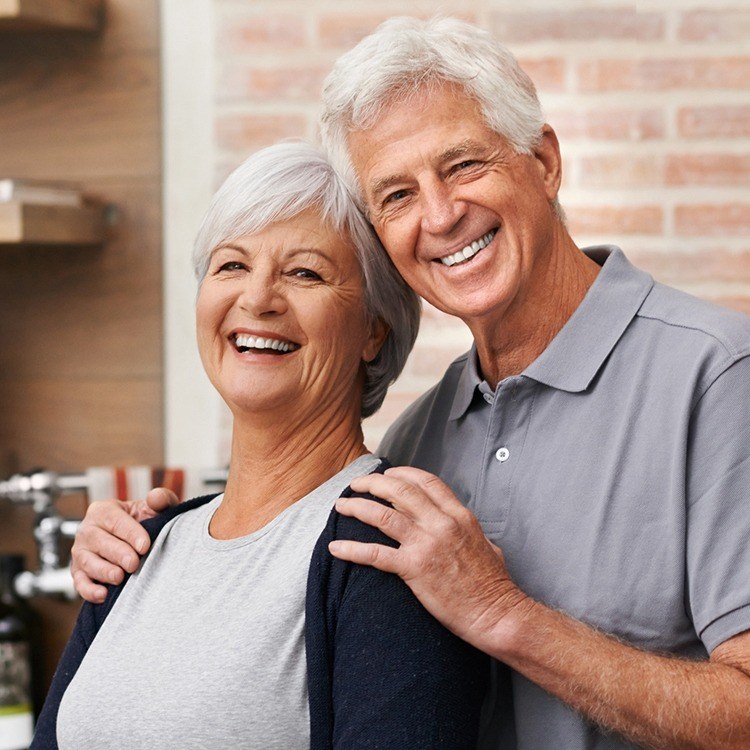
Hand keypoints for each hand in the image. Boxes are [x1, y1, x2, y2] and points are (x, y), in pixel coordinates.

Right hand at [71, 488, 178, 602]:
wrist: (136, 540)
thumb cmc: (144, 521)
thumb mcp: (153, 508)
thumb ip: (160, 499)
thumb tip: (156, 497)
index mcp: (103, 510)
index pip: (114, 520)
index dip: (130, 533)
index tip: (145, 546)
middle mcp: (87, 529)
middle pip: (98, 541)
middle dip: (118, 553)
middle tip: (134, 564)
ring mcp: (80, 552)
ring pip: (87, 562)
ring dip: (103, 571)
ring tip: (119, 577)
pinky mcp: (79, 572)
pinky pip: (79, 582)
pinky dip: (89, 590)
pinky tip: (103, 595)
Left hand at [329, 466, 531, 651]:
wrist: (496, 613)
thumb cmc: (493, 585)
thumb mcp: (486, 543)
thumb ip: (468, 529)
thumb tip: (459, 525)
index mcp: (459, 516)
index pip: (426, 481)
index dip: (402, 473)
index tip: (387, 474)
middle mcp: (441, 524)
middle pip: (400, 490)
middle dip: (373, 483)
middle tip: (357, 484)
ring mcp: (426, 544)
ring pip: (383, 515)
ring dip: (357, 507)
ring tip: (341, 506)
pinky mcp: (414, 569)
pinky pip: (375, 554)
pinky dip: (352, 549)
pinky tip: (336, 548)